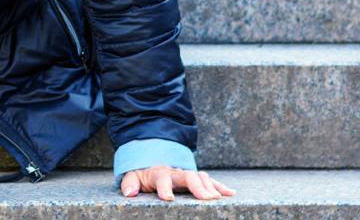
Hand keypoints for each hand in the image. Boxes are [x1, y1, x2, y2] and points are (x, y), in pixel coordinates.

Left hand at [120, 166, 235, 200]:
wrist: (153, 162)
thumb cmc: (143, 174)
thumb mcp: (132, 176)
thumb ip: (129, 183)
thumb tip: (128, 193)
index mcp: (159, 173)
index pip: (162, 179)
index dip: (164, 189)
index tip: (168, 199)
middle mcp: (175, 172)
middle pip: (188, 176)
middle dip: (197, 186)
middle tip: (205, 198)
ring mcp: (187, 174)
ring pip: (201, 176)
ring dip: (210, 186)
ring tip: (217, 198)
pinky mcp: (196, 179)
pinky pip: (210, 181)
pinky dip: (220, 186)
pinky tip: (230, 194)